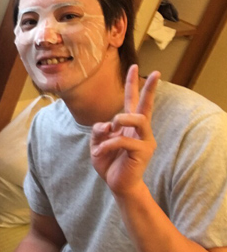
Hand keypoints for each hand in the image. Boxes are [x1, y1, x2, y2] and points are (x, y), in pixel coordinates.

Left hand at [90, 65, 160, 195]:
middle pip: (146, 105)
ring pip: (139, 118)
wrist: (117, 184)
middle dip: (150, 88)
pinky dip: (108, 144)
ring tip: (111, 128)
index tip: (133, 66)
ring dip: (121, 119)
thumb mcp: (97, 144)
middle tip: (156, 73)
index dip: (132, 84)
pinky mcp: (143, 151)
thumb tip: (107, 124)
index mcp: (129, 125)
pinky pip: (123, 140)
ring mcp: (145, 140)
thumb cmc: (109, 163)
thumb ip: (99, 131)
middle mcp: (140, 130)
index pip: (132, 101)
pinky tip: (99, 152)